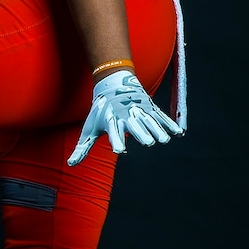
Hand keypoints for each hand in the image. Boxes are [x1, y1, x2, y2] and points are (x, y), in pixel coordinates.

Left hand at [67, 70, 183, 165]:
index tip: (119, 150)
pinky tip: (178, 133)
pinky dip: (169, 123)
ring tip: (164, 140)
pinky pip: (161, 116)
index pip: (113, 133)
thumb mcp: (89, 128)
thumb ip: (82, 148)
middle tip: (148, 143)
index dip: (116, 141)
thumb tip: (70, 165)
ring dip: (157, 130)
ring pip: (149, 121)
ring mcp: (139, 110)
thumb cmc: (99, 111)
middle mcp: (125, 115)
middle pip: (134, 126)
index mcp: (111, 121)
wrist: (112, 83)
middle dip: (141, 133)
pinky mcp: (149, 107)